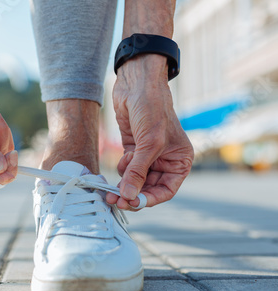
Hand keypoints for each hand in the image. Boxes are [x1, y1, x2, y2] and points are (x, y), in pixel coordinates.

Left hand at [107, 54, 193, 209]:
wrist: (137, 85)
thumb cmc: (152, 110)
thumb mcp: (148, 144)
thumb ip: (137, 172)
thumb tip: (128, 196)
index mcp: (180, 160)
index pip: (166, 190)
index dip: (150, 199)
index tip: (133, 203)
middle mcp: (165, 160)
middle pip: (148, 187)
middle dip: (132, 194)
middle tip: (115, 201)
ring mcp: (148, 155)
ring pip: (135, 179)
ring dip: (124, 184)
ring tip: (112, 188)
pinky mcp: (134, 149)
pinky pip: (127, 168)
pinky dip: (122, 168)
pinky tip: (123, 158)